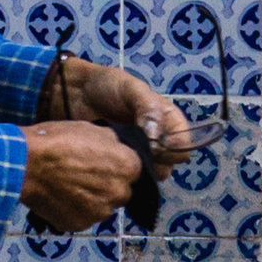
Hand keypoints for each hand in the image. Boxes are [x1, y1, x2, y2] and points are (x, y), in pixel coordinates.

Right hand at [22, 120, 144, 233]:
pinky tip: (61, 196)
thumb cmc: (58, 142)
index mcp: (128, 167)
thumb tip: (118, 148)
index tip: (103, 163)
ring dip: (92, 198)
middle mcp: (119, 193)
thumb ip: (112, 143)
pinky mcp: (81, 224)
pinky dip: (75, 209)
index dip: (117, 165)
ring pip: (102, 206)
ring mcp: (100, 212)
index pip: (133, 170)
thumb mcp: (92, 129)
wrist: (27, 164)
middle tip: (84, 174)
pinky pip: (83, 217)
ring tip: (69, 184)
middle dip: (107, 184)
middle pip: (120, 191)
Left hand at [50, 53, 195, 172]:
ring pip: (150, 174)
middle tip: (133, 150)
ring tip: (119, 153)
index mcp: (169, 120)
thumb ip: (148, 108)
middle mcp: (159, 139)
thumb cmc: (107, 85)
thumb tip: (156, 137)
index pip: (184, 146)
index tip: (153, 144)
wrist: (77, 94)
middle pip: (169, 165)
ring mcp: (140, 152)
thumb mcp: (131, 89)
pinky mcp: (121, 162)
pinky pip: (130, 176)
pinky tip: (109, 160)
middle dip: (154, 161)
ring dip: (137, 168)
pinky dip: (122, 172)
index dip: (173, 149)